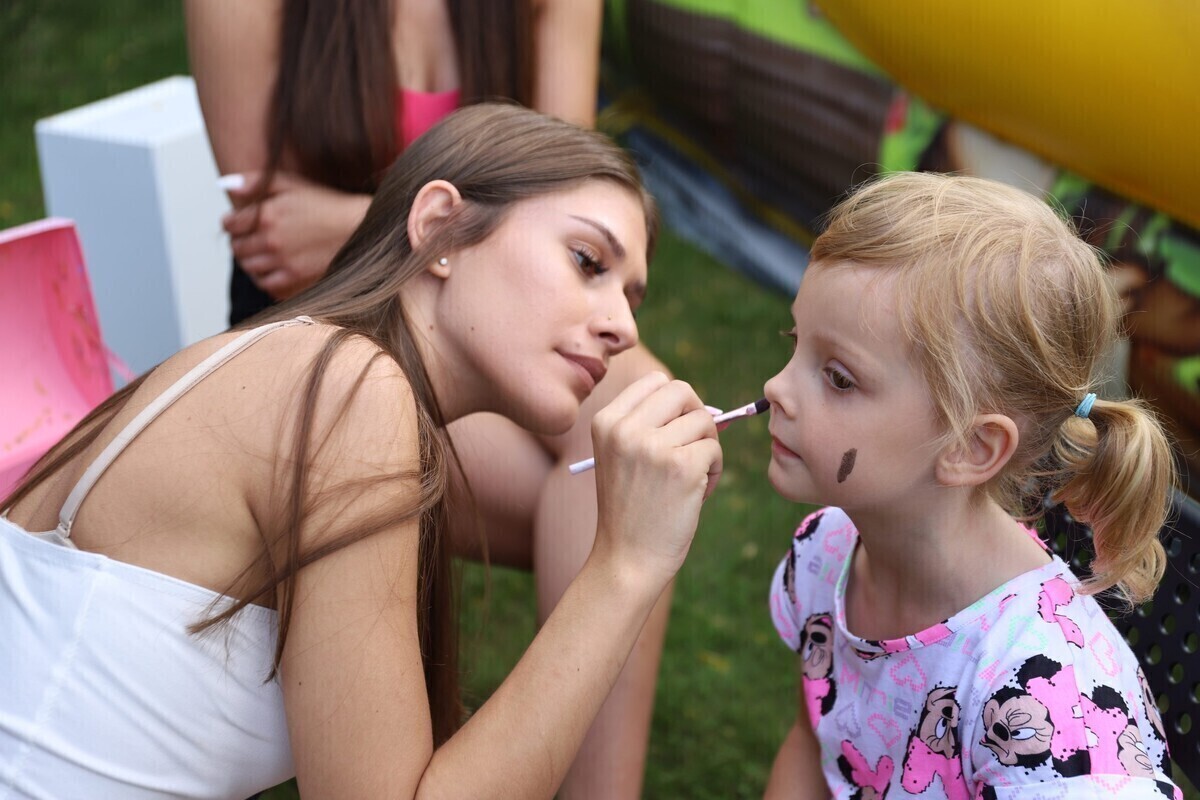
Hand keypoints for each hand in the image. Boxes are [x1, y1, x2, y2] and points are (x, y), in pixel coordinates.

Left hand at [222, 171, 372, 299]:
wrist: (358, 227)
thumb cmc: (327, 204)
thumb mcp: (291, 183)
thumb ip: (255, 181)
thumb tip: (225, 186)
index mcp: (266, 214)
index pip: (230, 224)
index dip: (231, 223)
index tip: (238, 224)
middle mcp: (270, 239)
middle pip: (236, 247)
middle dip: (240, 242)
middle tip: (250, 239)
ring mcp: (281, 260)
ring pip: (248, 267)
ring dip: (250, 261)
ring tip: (261, 254)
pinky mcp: (294, 276)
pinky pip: (266, 284)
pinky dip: (264, 278)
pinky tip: (272, 269)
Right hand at [588, 372, 722, 584]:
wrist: (626, 560)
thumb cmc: (631, 511)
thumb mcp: (624, 458)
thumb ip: (653, 426)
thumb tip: (713, 409)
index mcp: (605, 421)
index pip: (654, 381)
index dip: (675, 403)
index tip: (676, 430)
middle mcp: (625, 428)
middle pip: (681, 390)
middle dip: (697, 415)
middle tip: (694, 446)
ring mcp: (653, 446)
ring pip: (704, 421)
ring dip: (708, 448)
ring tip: (692, 479)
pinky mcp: (682, 467)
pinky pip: (715, 449)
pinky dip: (715, 470)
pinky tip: (696, 494)